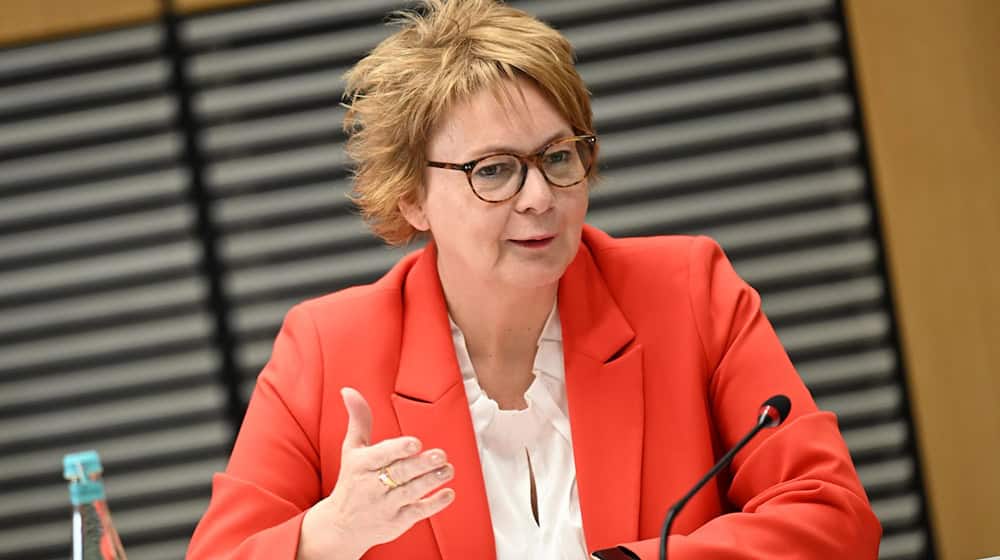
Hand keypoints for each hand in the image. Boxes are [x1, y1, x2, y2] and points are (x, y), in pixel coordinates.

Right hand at [297, 387, 455, 559]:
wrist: (340, 526)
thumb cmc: (351, 481)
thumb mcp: (351, 449)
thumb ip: (358, 419)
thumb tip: (349, 390)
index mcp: (361, 465)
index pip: (381, 456)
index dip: (398, 449)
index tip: (415, 443)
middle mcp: (372, 486)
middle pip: (400, 474)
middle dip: (421, 465)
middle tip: (441, 455)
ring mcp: (386, 505)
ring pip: (411, 492)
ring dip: (431, 481)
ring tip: (447, 469)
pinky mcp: (397, 521)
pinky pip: (418, 512)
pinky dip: (434, 503)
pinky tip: (448, 493)